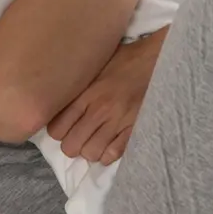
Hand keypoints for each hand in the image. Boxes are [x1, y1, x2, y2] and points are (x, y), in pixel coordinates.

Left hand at [46, 28, 166, 164]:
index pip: (57, 128)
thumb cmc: (123, 61)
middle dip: (72, 144)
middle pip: (70, 146)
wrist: (155, 59)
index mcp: (86, 94)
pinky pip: (113, 154)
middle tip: (78, 137)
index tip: (64, 127)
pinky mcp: (134, 128)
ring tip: (94, 141)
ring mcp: (117, 121)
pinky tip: (109, 144)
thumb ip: (76, 86)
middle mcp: (99, 110)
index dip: (58, 132)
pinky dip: (108, 154)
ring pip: (90, 153)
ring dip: (90, 150)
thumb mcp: (93, 66)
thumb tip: (57, 97)